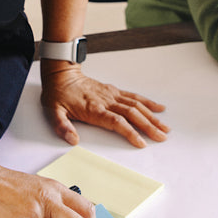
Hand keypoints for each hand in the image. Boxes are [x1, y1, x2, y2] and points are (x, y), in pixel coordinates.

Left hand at [41, 63, 168, 147]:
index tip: (141, 142)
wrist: (61, 74)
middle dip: (149, 126)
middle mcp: (106, 101)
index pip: (117, 122)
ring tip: (164, 127)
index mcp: (94, 109)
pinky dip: (147, 102)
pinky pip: (133, 96)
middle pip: (132, 114)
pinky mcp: (114, 91)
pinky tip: (158, 108)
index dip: (130, 132)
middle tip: (161, 137)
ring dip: (152, 117)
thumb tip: (72, 139)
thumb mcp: (53, 112)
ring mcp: (112, 95)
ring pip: (136, 105)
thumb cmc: (58, 94)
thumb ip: (62, 126)